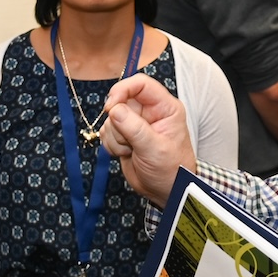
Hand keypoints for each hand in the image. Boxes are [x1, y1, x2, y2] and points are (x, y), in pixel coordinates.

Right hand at [101, 74, 196, 206]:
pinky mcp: (123, 135)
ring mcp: (135, 123)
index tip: (110, 106)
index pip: (141, 84)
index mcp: (164, 107)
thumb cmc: (171, 170)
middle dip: (118, 122)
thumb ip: (135, 128)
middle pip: (121, 101)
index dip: (123, 90)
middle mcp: (149, 111)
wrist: (165, 192)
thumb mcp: (155, 149)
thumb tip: (114, 110)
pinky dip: (111, 144)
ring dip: (115, 137)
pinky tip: (125, 153)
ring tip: (131, 150)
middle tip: (129, 141)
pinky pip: (106, 131)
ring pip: (111, 118)